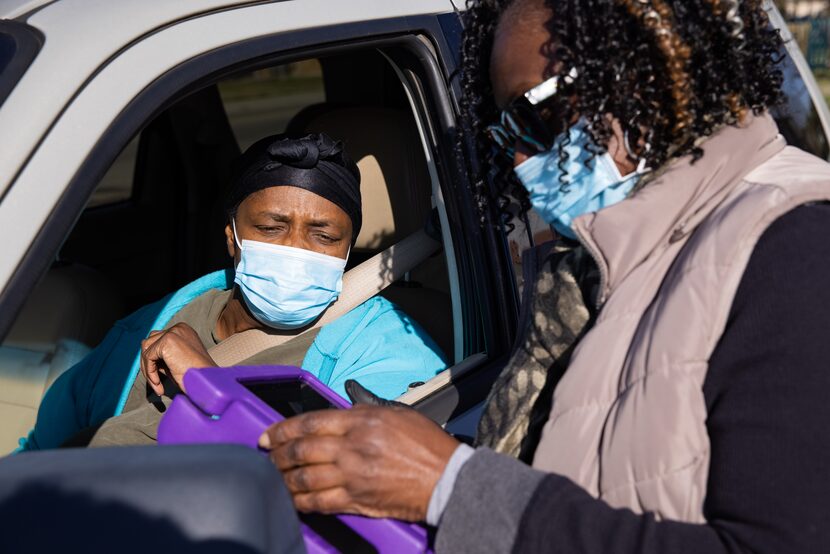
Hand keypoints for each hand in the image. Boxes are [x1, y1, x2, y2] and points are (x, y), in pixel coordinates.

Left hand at [140, 323, 214, 394]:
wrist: (207, 382)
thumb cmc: (196, 376)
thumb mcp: (178, 361)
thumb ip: (164, 355)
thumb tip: (145, 356)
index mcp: (183, 330)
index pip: (158, 340)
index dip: (155, 361)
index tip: (158, 379)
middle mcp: (179, 327)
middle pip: (150, 342)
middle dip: (149, 363)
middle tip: (156, 383)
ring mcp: (173, 332)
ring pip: (146, 349)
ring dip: (148, 369)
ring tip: (157, 385)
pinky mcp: (167, 341)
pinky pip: (148, 357)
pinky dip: (150, 373)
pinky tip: (159, 384)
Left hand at [259, 405, 459, 520]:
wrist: (446, 478)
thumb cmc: (427, 446)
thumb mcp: (396, 413)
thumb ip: (364, 411)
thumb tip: (342, 413)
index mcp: (361, 422)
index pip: (310, 423)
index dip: (283, 429)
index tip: (269, 435)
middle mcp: (352, 448)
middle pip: (302, 450)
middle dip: (278, 454)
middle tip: (267, 456)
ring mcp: (352, 476)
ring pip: (305, 478)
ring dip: (284, 478)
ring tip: (275, 477)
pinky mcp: (357, 500)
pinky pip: (320, 502)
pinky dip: (301, 502)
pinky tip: (293, 500)